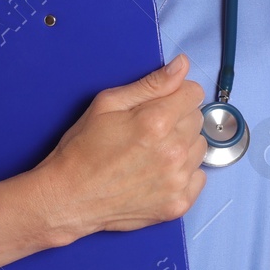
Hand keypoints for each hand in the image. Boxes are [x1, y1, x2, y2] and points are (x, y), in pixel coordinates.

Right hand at [31, 52, 207, 236]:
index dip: (176, 94)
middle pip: (197, 119)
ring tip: (152, 153)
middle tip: (148, 131)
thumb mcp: (107, 104)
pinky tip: (158, 173)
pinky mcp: (178, 204)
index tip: (160, 104)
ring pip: (200, 148)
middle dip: (177, 119)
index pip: (194, 93)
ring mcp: (177, 180)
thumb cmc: (83, 150)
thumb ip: (151, 84)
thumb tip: (181, 65)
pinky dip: (184, 174)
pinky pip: (199, 177)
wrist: (70, 198)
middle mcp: (173, 151)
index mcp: (157, 121)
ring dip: (182, 146)